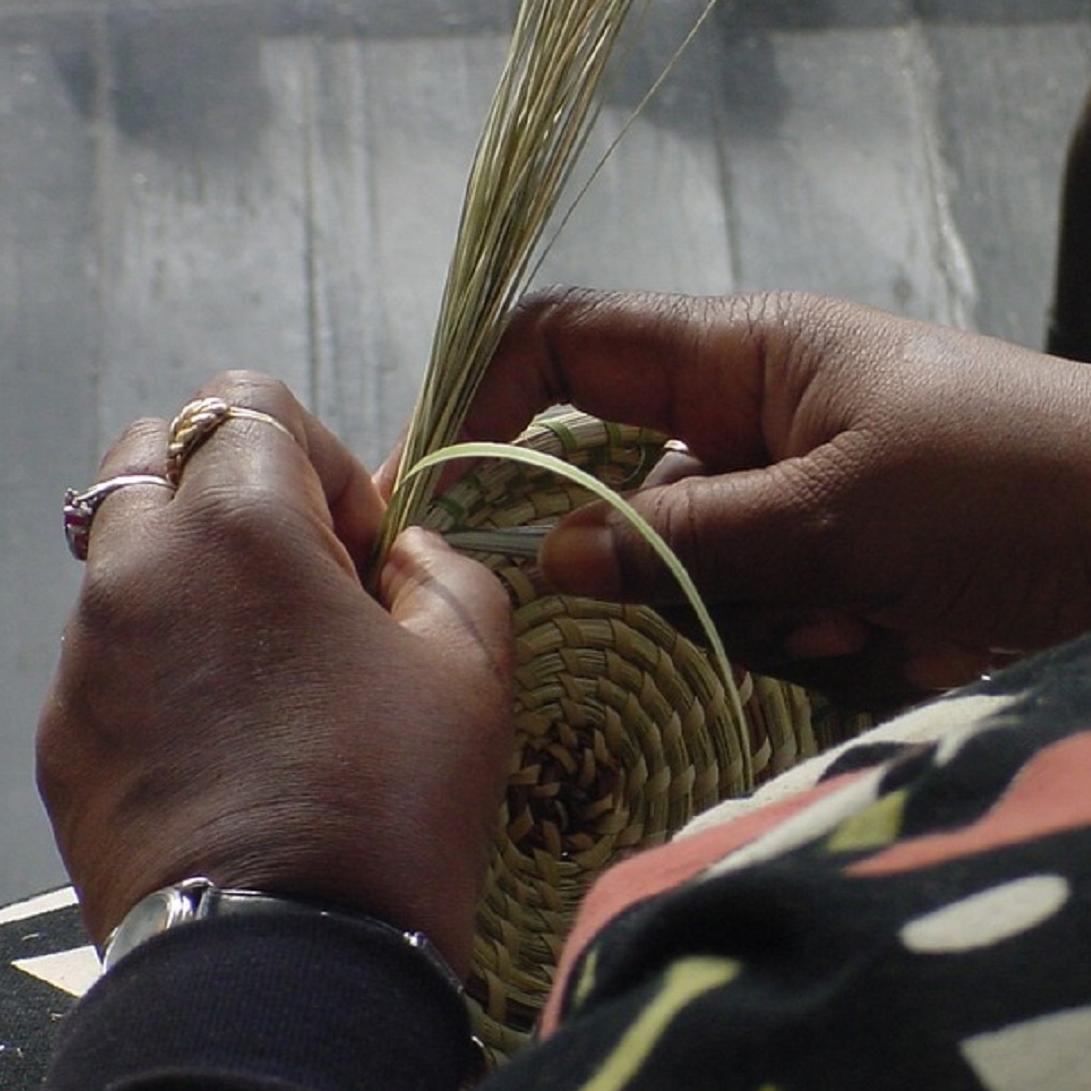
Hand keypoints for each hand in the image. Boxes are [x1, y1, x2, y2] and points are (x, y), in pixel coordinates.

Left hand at [37, 372, 511, 975]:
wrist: (287, 970)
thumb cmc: (391, 806)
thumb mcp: (469, 663)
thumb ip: (444, 566)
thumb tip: (402, 550)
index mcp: (240, 532)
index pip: (249, 404)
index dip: (321, 456)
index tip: (358, 541)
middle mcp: (138, 573)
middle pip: (158, 451)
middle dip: (236, 486)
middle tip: (304, 571)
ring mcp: (86, 655)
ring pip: (127, 547)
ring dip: (198, 568)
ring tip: (266, 659)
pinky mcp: (64, 730)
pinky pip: (110, 644)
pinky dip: (164, 648)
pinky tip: (224, 726)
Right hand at [434, 289, 1090, 708]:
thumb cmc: (1009, 481)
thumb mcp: (842, 506)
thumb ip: (687, 536)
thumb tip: (549, 557)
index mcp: (740, 356)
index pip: (572, 344)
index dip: (493, 393)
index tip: (441, 481)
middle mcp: (742, 424)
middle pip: (617, 485)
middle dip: (646, 555)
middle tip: (729, 595)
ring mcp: (775, 501)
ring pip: (678, 567)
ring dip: (741, 610)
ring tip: (846, 618)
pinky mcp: (811, 569)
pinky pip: (741, 614)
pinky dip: (789, 639)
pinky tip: (869, 639)